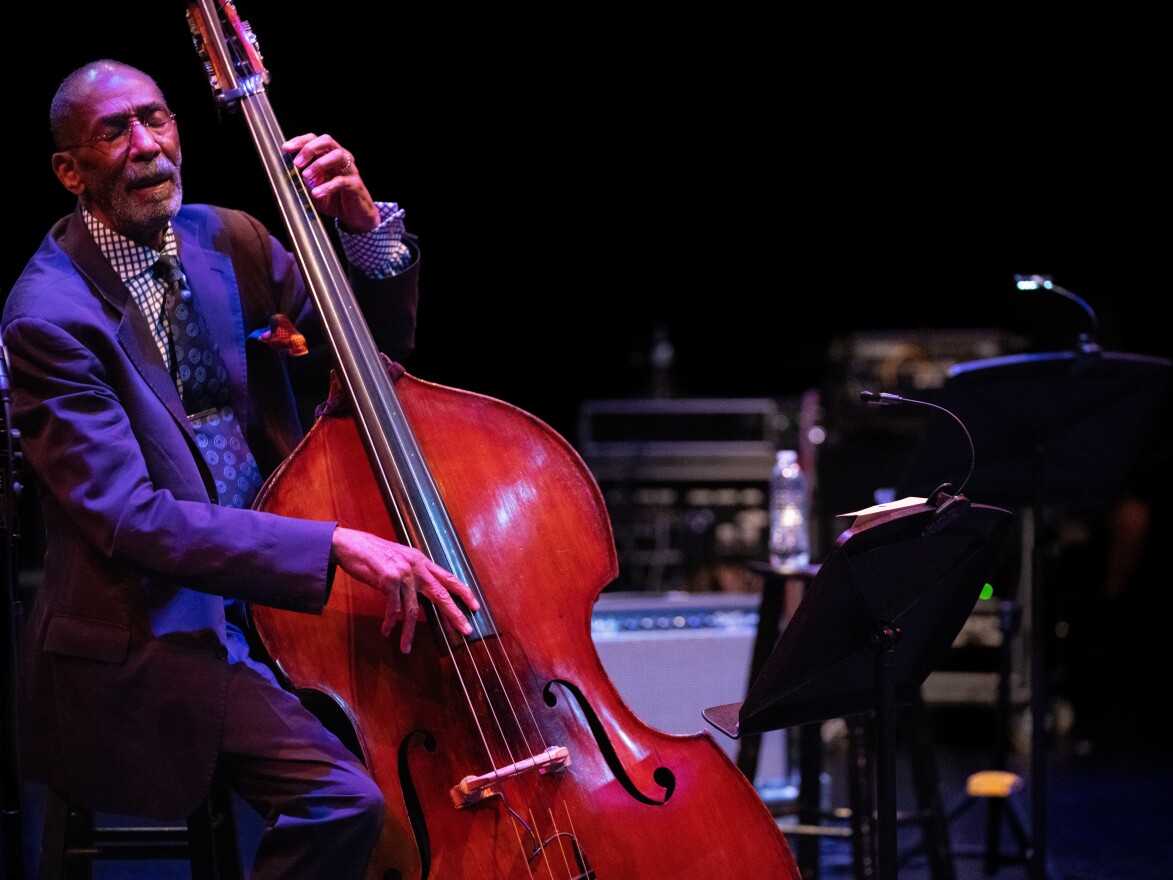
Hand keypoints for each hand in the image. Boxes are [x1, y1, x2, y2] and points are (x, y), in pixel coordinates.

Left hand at [282, 133, 379, 232]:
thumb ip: (304, 179)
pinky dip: (327, 186)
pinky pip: (342, 181)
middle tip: (297, 163)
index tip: (286, 148)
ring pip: (337, 156)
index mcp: (329, 156)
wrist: (356, 216)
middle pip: (327, 141)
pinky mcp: (355, 185)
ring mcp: (350, 170)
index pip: (315, 139)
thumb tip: (288, 173)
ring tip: (306, 176)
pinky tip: (316, 193)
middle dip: (309, 149)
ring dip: (319, 164)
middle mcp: (341, 159)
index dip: (300, 141)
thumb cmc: (335, 199)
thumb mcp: (314, 188)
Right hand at [330, 526, 479, 651]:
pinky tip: (387, 631)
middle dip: (454, 614)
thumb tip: (423, 593)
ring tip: (406, 647)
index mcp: (421, 561)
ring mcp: (403, 573)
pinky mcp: (388, 580)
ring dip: (409, 632)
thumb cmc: (373, 554)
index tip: (476, 606)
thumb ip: (414, 574)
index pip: (449, 577)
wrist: (350, 545)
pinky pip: (392, 609)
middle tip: (465, 630)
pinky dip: (389, 622)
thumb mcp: (400, 559)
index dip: (464, 592)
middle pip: (441, 594)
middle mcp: (416, 566)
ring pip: (412, 610)